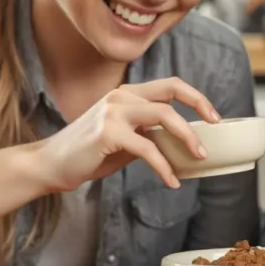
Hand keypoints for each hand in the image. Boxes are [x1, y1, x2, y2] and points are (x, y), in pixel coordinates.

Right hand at [32, 77, 220, 192]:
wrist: (50, 165)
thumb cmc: (88, 154)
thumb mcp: (123, 138)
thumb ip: (148, 133)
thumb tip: (180, 143)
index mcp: (126, 93)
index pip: (170, 85)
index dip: (196, 97)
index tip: (214, 116)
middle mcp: (121, 95)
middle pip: (171, 91)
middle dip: (200, 106)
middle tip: (215, 128)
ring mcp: (113, 111)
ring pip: (163, 115)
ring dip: (187, 137)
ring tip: (199, 157)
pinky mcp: (107, 133)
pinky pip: (147, 148)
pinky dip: (164, 166)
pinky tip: (171, 180)